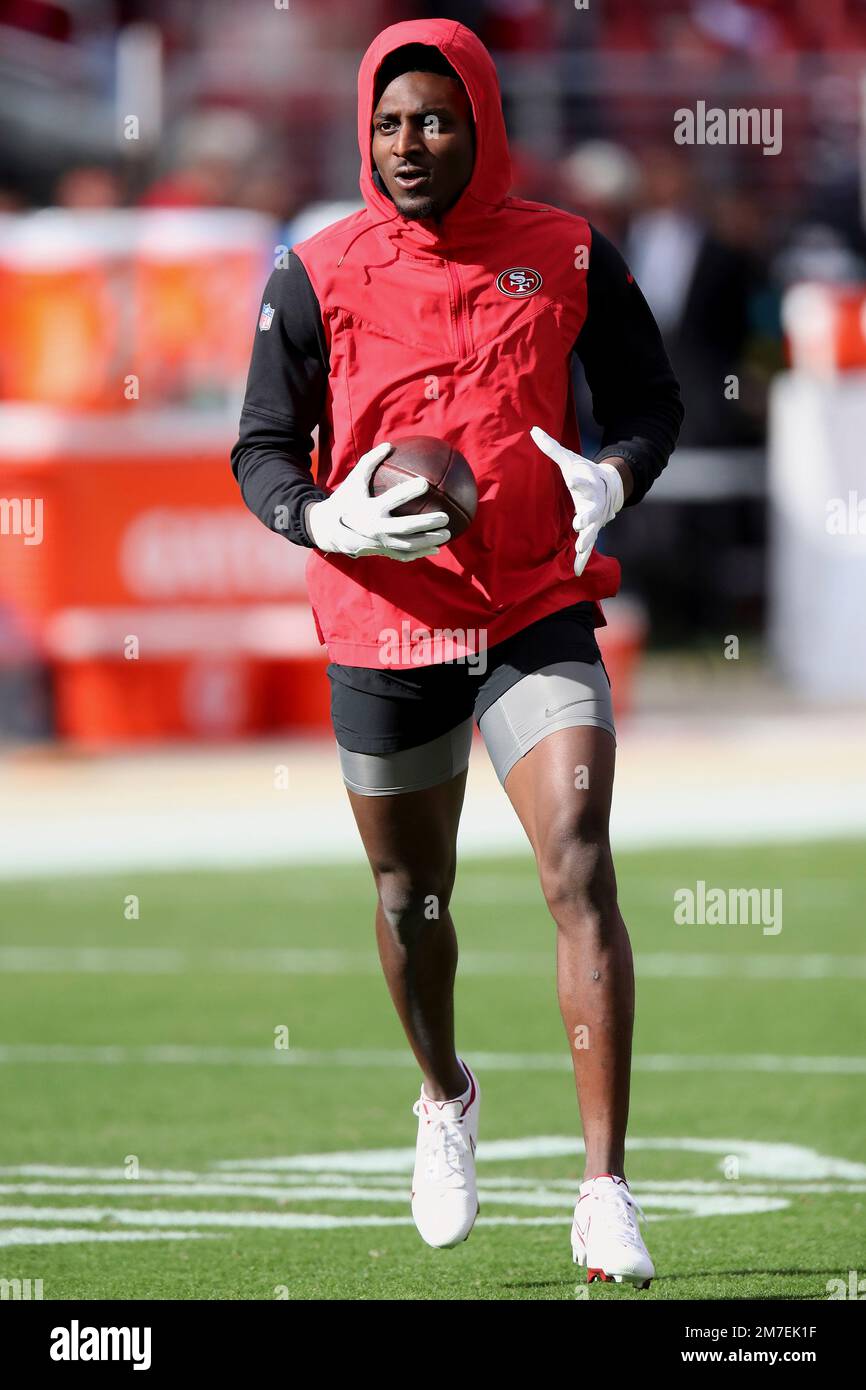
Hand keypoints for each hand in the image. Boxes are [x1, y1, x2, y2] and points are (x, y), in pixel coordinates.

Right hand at [306, 442, 450, 560]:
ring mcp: (380, 543)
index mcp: (369, 509)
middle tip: (445, 516)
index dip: (409, 491)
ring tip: (447, 534)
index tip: (425, 483)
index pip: (392, 499)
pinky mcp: (382, 552)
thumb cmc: (345, 499)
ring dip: (429, 540)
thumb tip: (390, 444)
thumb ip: (370, 461)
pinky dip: (421, 553)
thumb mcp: (354, 480)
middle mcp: (376, 528)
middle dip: (427, 523)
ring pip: (409, 545)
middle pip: (406, 527)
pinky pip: (404, 555)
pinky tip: (436, 548)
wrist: (328, 529)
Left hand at [530, 426, 623, 576]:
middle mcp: (595, 502)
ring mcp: (596, 519)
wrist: (610, 486)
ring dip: (587, 539)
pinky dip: (582, 559)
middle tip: (580, 521)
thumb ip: (551, 448)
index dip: (580, 479)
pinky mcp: (593, 531)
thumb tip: (532, 429)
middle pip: (593, 510)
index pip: (585, 480)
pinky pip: (588, 546)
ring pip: (593, 531)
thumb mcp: (569, 459)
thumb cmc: (584, 472)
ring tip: (579, 547)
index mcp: (590, 482)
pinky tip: (575, 571)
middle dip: (587, 516)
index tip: (574, 478)